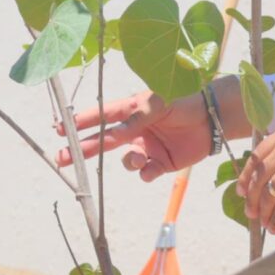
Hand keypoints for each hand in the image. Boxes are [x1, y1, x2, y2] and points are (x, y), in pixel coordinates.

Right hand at [59, 85, 216, 181]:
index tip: (61, 129)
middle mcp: (136, 130)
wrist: (213, 119)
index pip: (101, 116)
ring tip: (139, 157)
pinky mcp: (161, 163)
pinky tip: (151, 167)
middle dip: (82, 150)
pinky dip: (145, 172)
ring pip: (126, 160)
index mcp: (131, 110)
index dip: (81, 122)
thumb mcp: (158, 103)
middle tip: (62, 159)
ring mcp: (147, 147)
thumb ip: (136, 118)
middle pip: (103, 142)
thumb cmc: (184, 101)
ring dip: (128, 161)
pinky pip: (145, 173)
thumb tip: (115, 134)